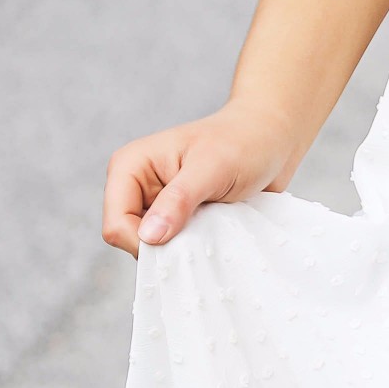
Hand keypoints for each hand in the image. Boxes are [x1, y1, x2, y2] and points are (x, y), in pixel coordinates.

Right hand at [101, 99, 298, 255]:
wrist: (272, 138)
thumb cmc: (243, 142)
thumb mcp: (211, 169)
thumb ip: (178, 201)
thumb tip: (149, 236)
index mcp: (130, 167)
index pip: (116, 224)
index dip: (144, 242)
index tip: (183, 240)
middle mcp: (137, 187)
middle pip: (132, 241)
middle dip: (165, 246)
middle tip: (204, 232)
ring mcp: (157, 205)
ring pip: (155, 248)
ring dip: (184, 248)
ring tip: (213, 227)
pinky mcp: (178, 218)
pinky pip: (176, 247)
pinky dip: (195, 248)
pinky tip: (216, 234)